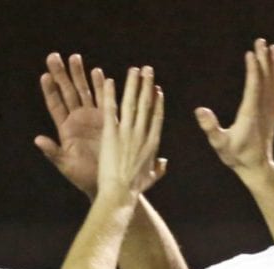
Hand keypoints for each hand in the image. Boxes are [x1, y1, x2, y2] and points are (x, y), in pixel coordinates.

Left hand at [35, 53, 105, 197]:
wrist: (106, 181)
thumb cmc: (83, 176)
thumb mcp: (66, 165)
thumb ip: (52, 152)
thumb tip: (37, 139)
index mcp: (65, 129)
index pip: (55, 105)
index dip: (50, 90)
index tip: (44, 75)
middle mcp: (78, 120)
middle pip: (68, 92)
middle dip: (61, 74)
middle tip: (54, 56)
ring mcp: (92, 118)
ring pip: (84, 91)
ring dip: (80, 74)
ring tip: (74, 57)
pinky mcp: (108, 119)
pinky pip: (104, 99)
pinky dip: (101, 86)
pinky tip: (98, 72)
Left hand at [98, 66, 164, 195]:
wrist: (121, 193)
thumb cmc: (135, 189)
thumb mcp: (151, 179)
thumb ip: (159, 168)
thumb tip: (165, 163)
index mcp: (152, 143)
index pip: (156, 117)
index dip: (157, 102)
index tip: (157, 90)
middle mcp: (142, 134)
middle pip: (146, 104)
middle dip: (147, 85)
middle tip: (148, 70)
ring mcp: (127, 132)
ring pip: (131, 102)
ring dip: (133, 84)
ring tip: (134, 70)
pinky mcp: (111, 134)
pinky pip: (110, 110)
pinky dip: (109, 94)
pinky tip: (108, 80)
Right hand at [195, 38, 273, 177]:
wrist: (257, 167)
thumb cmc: (236, 156)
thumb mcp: (220, 144)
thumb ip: (210, 127)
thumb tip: (199, 110)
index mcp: (250, 114)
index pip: (254, 86)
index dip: (253, 69)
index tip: (251, 53)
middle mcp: (263, 109)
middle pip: (265, 79)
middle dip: (264, 59)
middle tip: (261, 41)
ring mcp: (270, 111)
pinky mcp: (273, 113)